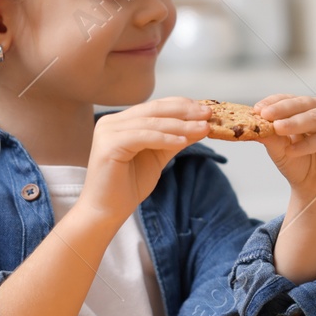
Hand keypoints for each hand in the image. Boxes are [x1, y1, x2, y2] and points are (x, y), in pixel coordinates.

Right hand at [79, 98, 210, 225]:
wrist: (107, 210)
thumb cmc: (129, 185)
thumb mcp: (159, 156)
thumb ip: (176, 139)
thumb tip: (201, 125)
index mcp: (122, 121)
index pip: (156, 106)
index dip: (183, 105)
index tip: (206, 109)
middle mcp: (112, 121)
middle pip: (155, 110)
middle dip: (185, 111)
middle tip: (208, 113)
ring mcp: (108, 131)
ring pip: (152, 122)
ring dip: (181, 125)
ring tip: (203, 128)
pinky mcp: (109, 145)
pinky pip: (143, 136)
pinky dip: (165, 138)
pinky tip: (183, 141)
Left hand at [252, 94, 315, 200]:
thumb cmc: (300, 164)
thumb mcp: (280, 150)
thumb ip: (270, 137)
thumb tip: (253, 126)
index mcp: (304, 108)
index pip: (288, 99)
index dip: (273, 102)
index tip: (257, 109)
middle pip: (302, 104)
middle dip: (283, 109)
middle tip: (266, 115)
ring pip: (315, 117)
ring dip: (296, 123)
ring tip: (278, 128)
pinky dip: (308, 144)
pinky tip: (293, 151)